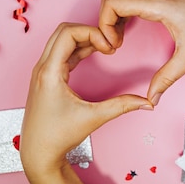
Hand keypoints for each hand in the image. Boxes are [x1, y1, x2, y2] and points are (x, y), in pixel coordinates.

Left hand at [20, 23, 151, 183]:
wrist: (38, 152)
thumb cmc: (57, 136)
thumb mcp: (93, 118)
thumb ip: (121, 106)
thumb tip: (146, 102)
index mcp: (49, 72)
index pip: (68, 33)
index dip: (92, 32)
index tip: (109, 46)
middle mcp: (42, 67)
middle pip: (63, 31)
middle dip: (89, 31)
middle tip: (108, 44)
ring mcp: (42, 71)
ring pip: (61, 40)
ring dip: (84, 39)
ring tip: (105, 48)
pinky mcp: (46, 77)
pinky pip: (61, 52)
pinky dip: (78, 49)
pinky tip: (94, 54)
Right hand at [99, 0, 184, 104]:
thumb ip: (166, 78)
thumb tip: (151, 99)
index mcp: (157, 3)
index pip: (112, 3)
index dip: (104, 24)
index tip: (114, 45)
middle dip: (104, 21)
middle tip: (113, 44)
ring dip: (113, 18)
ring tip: (119, 40)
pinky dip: (123, 13)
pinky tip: (130, 31)